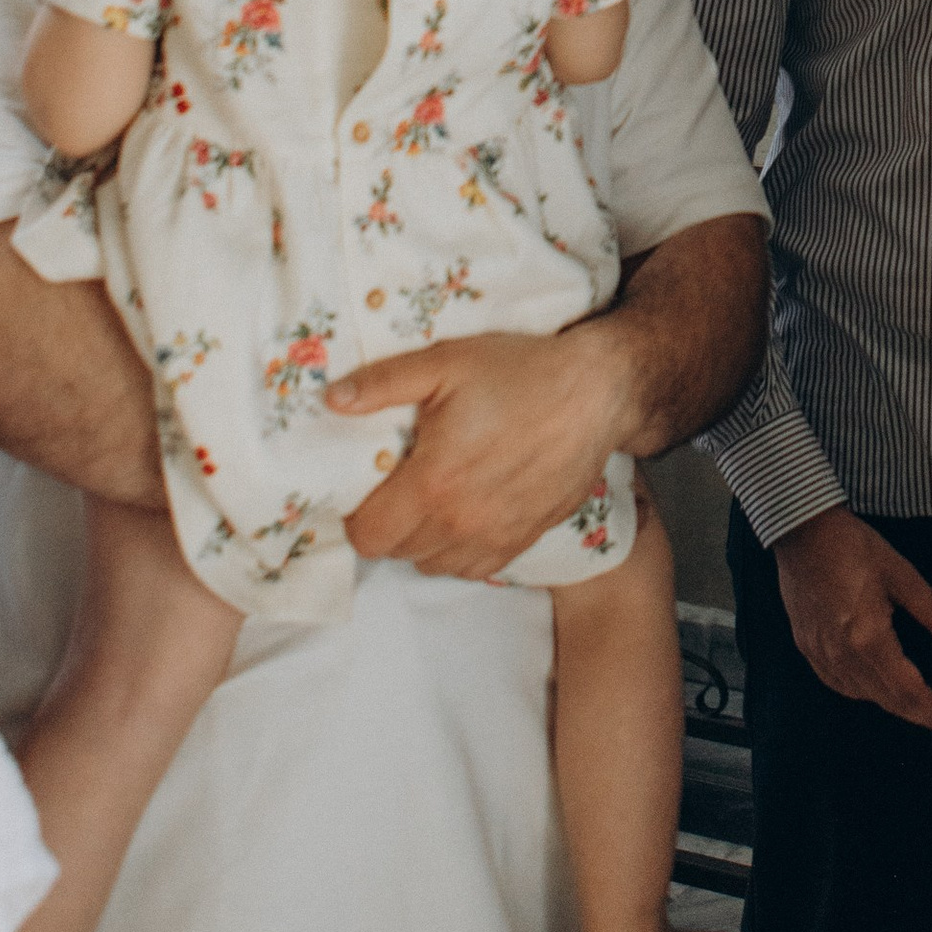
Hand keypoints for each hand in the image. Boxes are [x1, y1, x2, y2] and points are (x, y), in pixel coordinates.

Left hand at [333, 324, 620, 578]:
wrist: (598, 392)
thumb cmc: (523, 373)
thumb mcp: (446, 362)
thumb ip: (383, 383)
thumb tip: (332, 400)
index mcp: (434, 482)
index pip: (368, 536)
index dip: (356, 516)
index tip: (366, 489)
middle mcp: (461, 522)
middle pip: (396, 552)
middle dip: (387, 524)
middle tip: (398, 485)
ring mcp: (495, 537)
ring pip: (432, 564)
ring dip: (421, 540)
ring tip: (433, 496)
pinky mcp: (524, 540)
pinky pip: (472, 569)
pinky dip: (458, 550)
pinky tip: (464, 513)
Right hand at [774, 506, 931, 731]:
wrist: (801, 531)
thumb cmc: (850, 546)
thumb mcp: (901, 574)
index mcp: (868, 638)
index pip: (908, 692)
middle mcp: (842, 654)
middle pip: (887, 700)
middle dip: (920, 713)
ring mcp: (820, 653)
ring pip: (861, 696)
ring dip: (892, 703)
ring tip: (917, 698)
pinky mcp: (806, 646)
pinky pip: (837, 684)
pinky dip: (861, 691)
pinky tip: (874, 684)